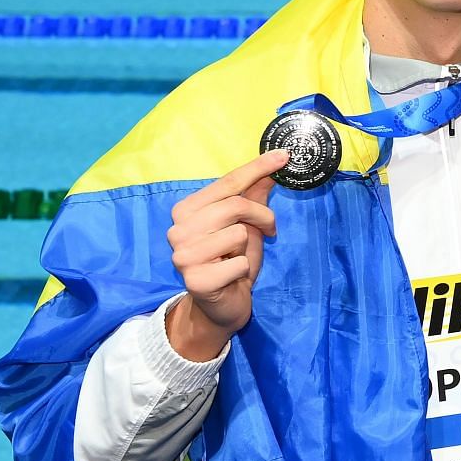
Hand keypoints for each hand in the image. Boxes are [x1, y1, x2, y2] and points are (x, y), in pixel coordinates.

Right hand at [164, 149, 287, 360]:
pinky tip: (231, 276)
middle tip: (267, 231)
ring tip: (236, 257)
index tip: (283, 155)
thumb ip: (255, 195)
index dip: (257, 168)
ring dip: (248, 247)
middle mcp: (177, 229)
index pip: (227, 182)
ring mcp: (182, 255)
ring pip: (238, 233)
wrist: (223, 305)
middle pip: (236, 205)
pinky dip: (244, 269)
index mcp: (186, 210)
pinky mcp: (194, 279)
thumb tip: (274, 164)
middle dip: (262, 217)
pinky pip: (239, 263)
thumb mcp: (247, 225)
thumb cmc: (232, 260)